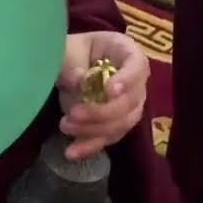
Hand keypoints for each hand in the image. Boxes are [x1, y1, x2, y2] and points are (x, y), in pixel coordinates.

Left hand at [56, 32, 148, 159]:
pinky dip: (90, 146)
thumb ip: (73, 65)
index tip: (109, 90)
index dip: (127, 80)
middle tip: (74, 113)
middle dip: (102, 112)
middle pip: (131, 102)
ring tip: (65, 126)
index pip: (138, 66)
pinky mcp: (116, 124)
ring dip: (94, 130)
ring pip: (122, 124)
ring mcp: (129, 105)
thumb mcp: (67, 49)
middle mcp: (135, 80)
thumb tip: (80, 82)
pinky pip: (109, 138)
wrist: (66, 66)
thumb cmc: (72, 50)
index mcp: (126, 52)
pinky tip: (72, 152)